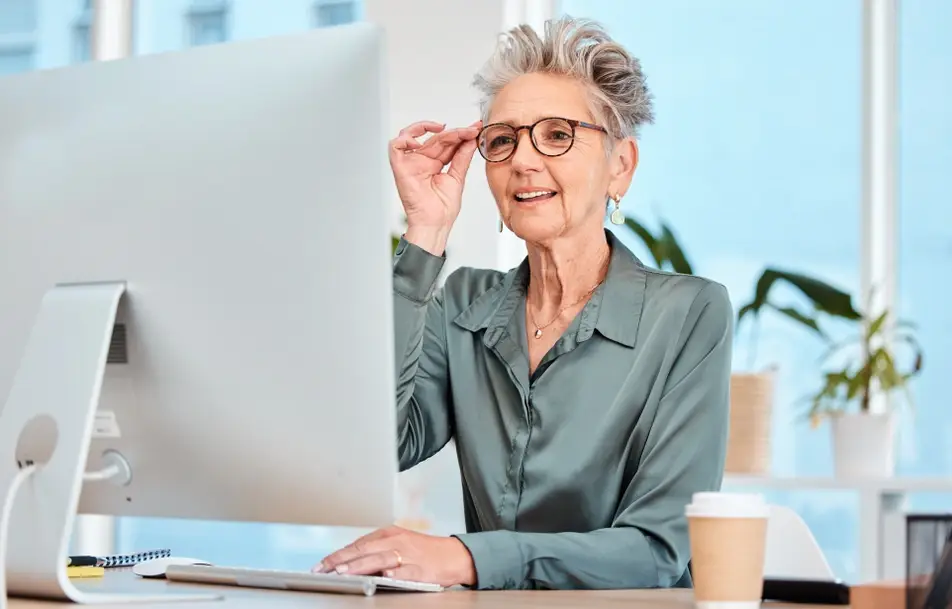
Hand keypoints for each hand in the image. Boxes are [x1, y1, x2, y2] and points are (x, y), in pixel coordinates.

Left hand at [313, 525, 475, 587]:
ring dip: (362, 566)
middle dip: (343, 560)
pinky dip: (397, 573)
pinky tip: (387, 576)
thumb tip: (348, 560)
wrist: (454, 555)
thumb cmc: (424, 551)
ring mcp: (410, 556)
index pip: (358, 544)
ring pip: (381, 560)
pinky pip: (408, 572)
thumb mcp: (398, 543)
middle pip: (365, 550)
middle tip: (326, 569)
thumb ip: (376, 550)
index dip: (338, 555)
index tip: (321, 565)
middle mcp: (397, 542)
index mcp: (390, 534)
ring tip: (345, 572)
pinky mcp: (422, 569)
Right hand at [389, 120, 481, 253]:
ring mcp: (410, 163)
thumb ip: (462, 157)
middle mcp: (421, 161)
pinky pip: (395, 146)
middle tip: (470, 130)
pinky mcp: (400, 167)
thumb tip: (470, 139)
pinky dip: (405, 139)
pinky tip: (420, 142)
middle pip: (434, 138)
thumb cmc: (443, 209)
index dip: (460, 134)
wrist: (435, 223)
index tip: (475, 129)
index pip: (446, 143)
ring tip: (446, 130)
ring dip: (428, 128)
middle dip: (454, 132)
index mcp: (434, 164)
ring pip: (414, 136)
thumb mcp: (458, 177)